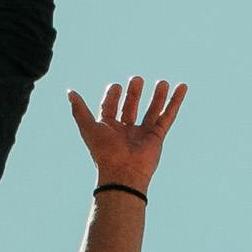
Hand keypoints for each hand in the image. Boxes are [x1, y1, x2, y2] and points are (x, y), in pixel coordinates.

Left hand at [69, 76, 183, 193]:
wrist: (122, 173)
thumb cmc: (103, 151)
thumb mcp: (88, 127)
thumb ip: (79, 110)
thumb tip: (70, 92)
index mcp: (109, 129)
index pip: (110, 108)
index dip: (112, 96)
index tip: (116, 86)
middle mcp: (126, 131)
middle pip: (131, 107)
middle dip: (134, 93)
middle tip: (137, 79)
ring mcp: (143, 133)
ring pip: (151, 110)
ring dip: (157, 96)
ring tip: (161, 82)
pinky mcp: (157, 136)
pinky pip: (167, 116)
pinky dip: (175, 102)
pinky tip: (181, 88)